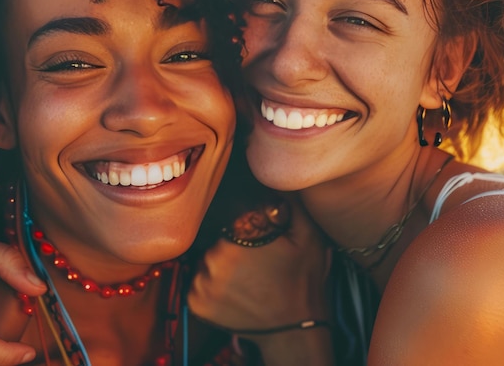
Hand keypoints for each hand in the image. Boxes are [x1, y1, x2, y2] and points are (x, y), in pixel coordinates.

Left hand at [188, 196, 331, 332]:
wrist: (293, 329)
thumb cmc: (301, 280)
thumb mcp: (307, 234)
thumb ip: (291, 201)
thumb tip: (277, 175)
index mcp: (238, 236)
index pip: (230, 212)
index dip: (245, 220)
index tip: (258, 233)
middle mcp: (213, 257)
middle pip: (216, 235)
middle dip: (232, 240)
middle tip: (255, 256)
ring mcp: (202, 282)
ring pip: (206, 257)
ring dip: (221, 261)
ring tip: (245, 274)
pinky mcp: (196, 302)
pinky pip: (198, 280)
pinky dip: (211, 282)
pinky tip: (234, 288)